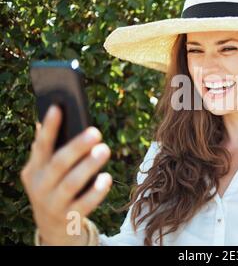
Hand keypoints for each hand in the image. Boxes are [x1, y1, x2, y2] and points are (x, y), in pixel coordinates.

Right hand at [20, 104, 111, 244]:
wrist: (53, 227)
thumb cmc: (54, 188)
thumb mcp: (45, 171)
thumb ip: (47, 150)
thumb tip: (45, 119)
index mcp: (34, 170)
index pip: (41, 146)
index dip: (49, 127)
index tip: (58, 107)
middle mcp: (40, 186)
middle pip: (58, 164)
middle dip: (77, 147)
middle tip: (96, 132)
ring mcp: (53, 204)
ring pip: (71, 184)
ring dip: (88, 166)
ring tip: (104, 150)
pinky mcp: (69, 218)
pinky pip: (84, 204)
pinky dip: (96, 191)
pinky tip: (106, 178)